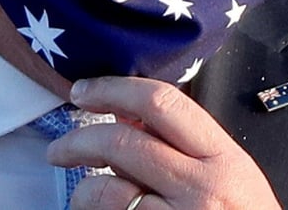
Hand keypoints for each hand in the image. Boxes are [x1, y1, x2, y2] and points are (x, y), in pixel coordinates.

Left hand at [47, 76, 282, 209]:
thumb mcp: (227, 175)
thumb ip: (184, 145)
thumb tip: (123, 116)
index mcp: (223, 157)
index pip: (163, 103)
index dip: (113, 89)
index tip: (83, 92)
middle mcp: (203, 186)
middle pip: (123, 143)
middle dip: (78, 140)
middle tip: (59, 149)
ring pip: (108, 191)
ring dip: (84, 191)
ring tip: (85, 197)